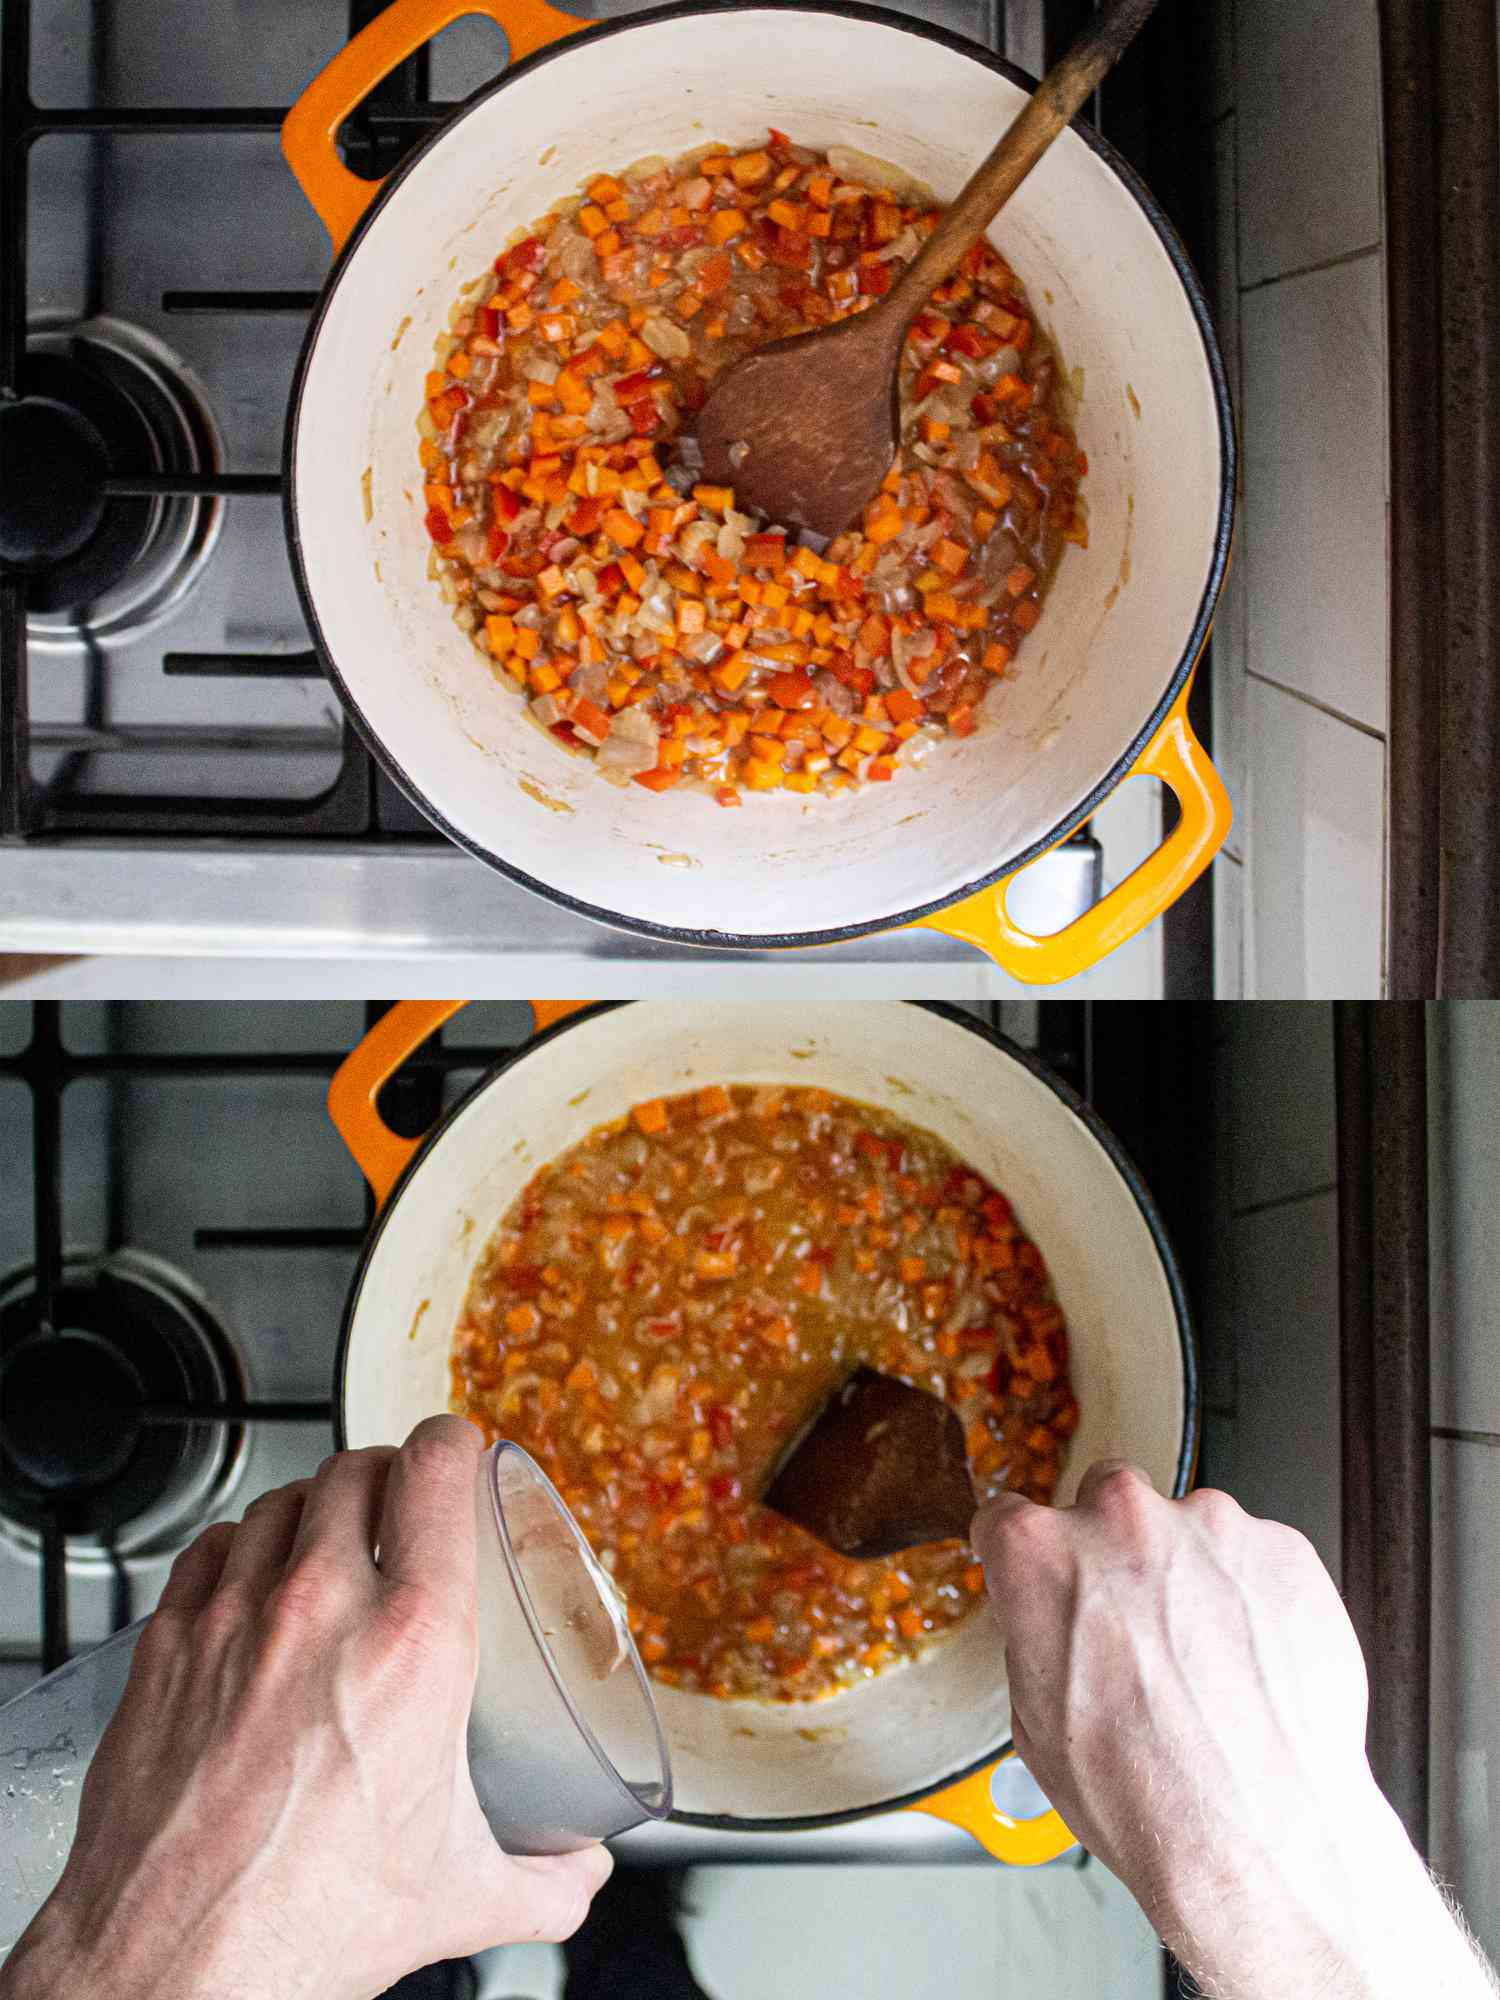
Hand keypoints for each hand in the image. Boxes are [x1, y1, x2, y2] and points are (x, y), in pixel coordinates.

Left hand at [1, 1416, 610, 1999]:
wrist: (178, 1966)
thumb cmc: (305, 1924)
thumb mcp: (460, 1897)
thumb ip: (546, 1879)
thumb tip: (583, 1872)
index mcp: (413, 1646)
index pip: (436, 1472)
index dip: (453, 1442)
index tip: (459, 1450)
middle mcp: (321, 1609)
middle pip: (355, 1469)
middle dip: (386, 1473)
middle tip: (401, 1499)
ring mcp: (234, 1620)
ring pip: (279, 1501)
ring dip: (313, 1506)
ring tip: (329, 1535)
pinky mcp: (167, 1647)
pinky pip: (209, 1550)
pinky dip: (239, 1547)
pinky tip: (251, 1575)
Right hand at [973, 1461, 1496, 1998]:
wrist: (1260, 1838)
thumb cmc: (1147, 1797)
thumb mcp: (1035, 1722)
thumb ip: (1035, 1635)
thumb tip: (1049, 1621)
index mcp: (1041, 1554)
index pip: (1007, 1518)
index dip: (1023, 1557)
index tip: (1039, 1572)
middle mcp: (1122, 1520)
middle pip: (1103, 1501)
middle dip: (1113, 1551)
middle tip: (1133, 1627)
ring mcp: (1210, 1527)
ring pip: (1186, 1529)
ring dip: (1187, 1576)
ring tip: (1203, 1663)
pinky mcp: (1282, 1549)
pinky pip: (1253, 1556)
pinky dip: (1250, 1595)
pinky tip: (1248, 1663)